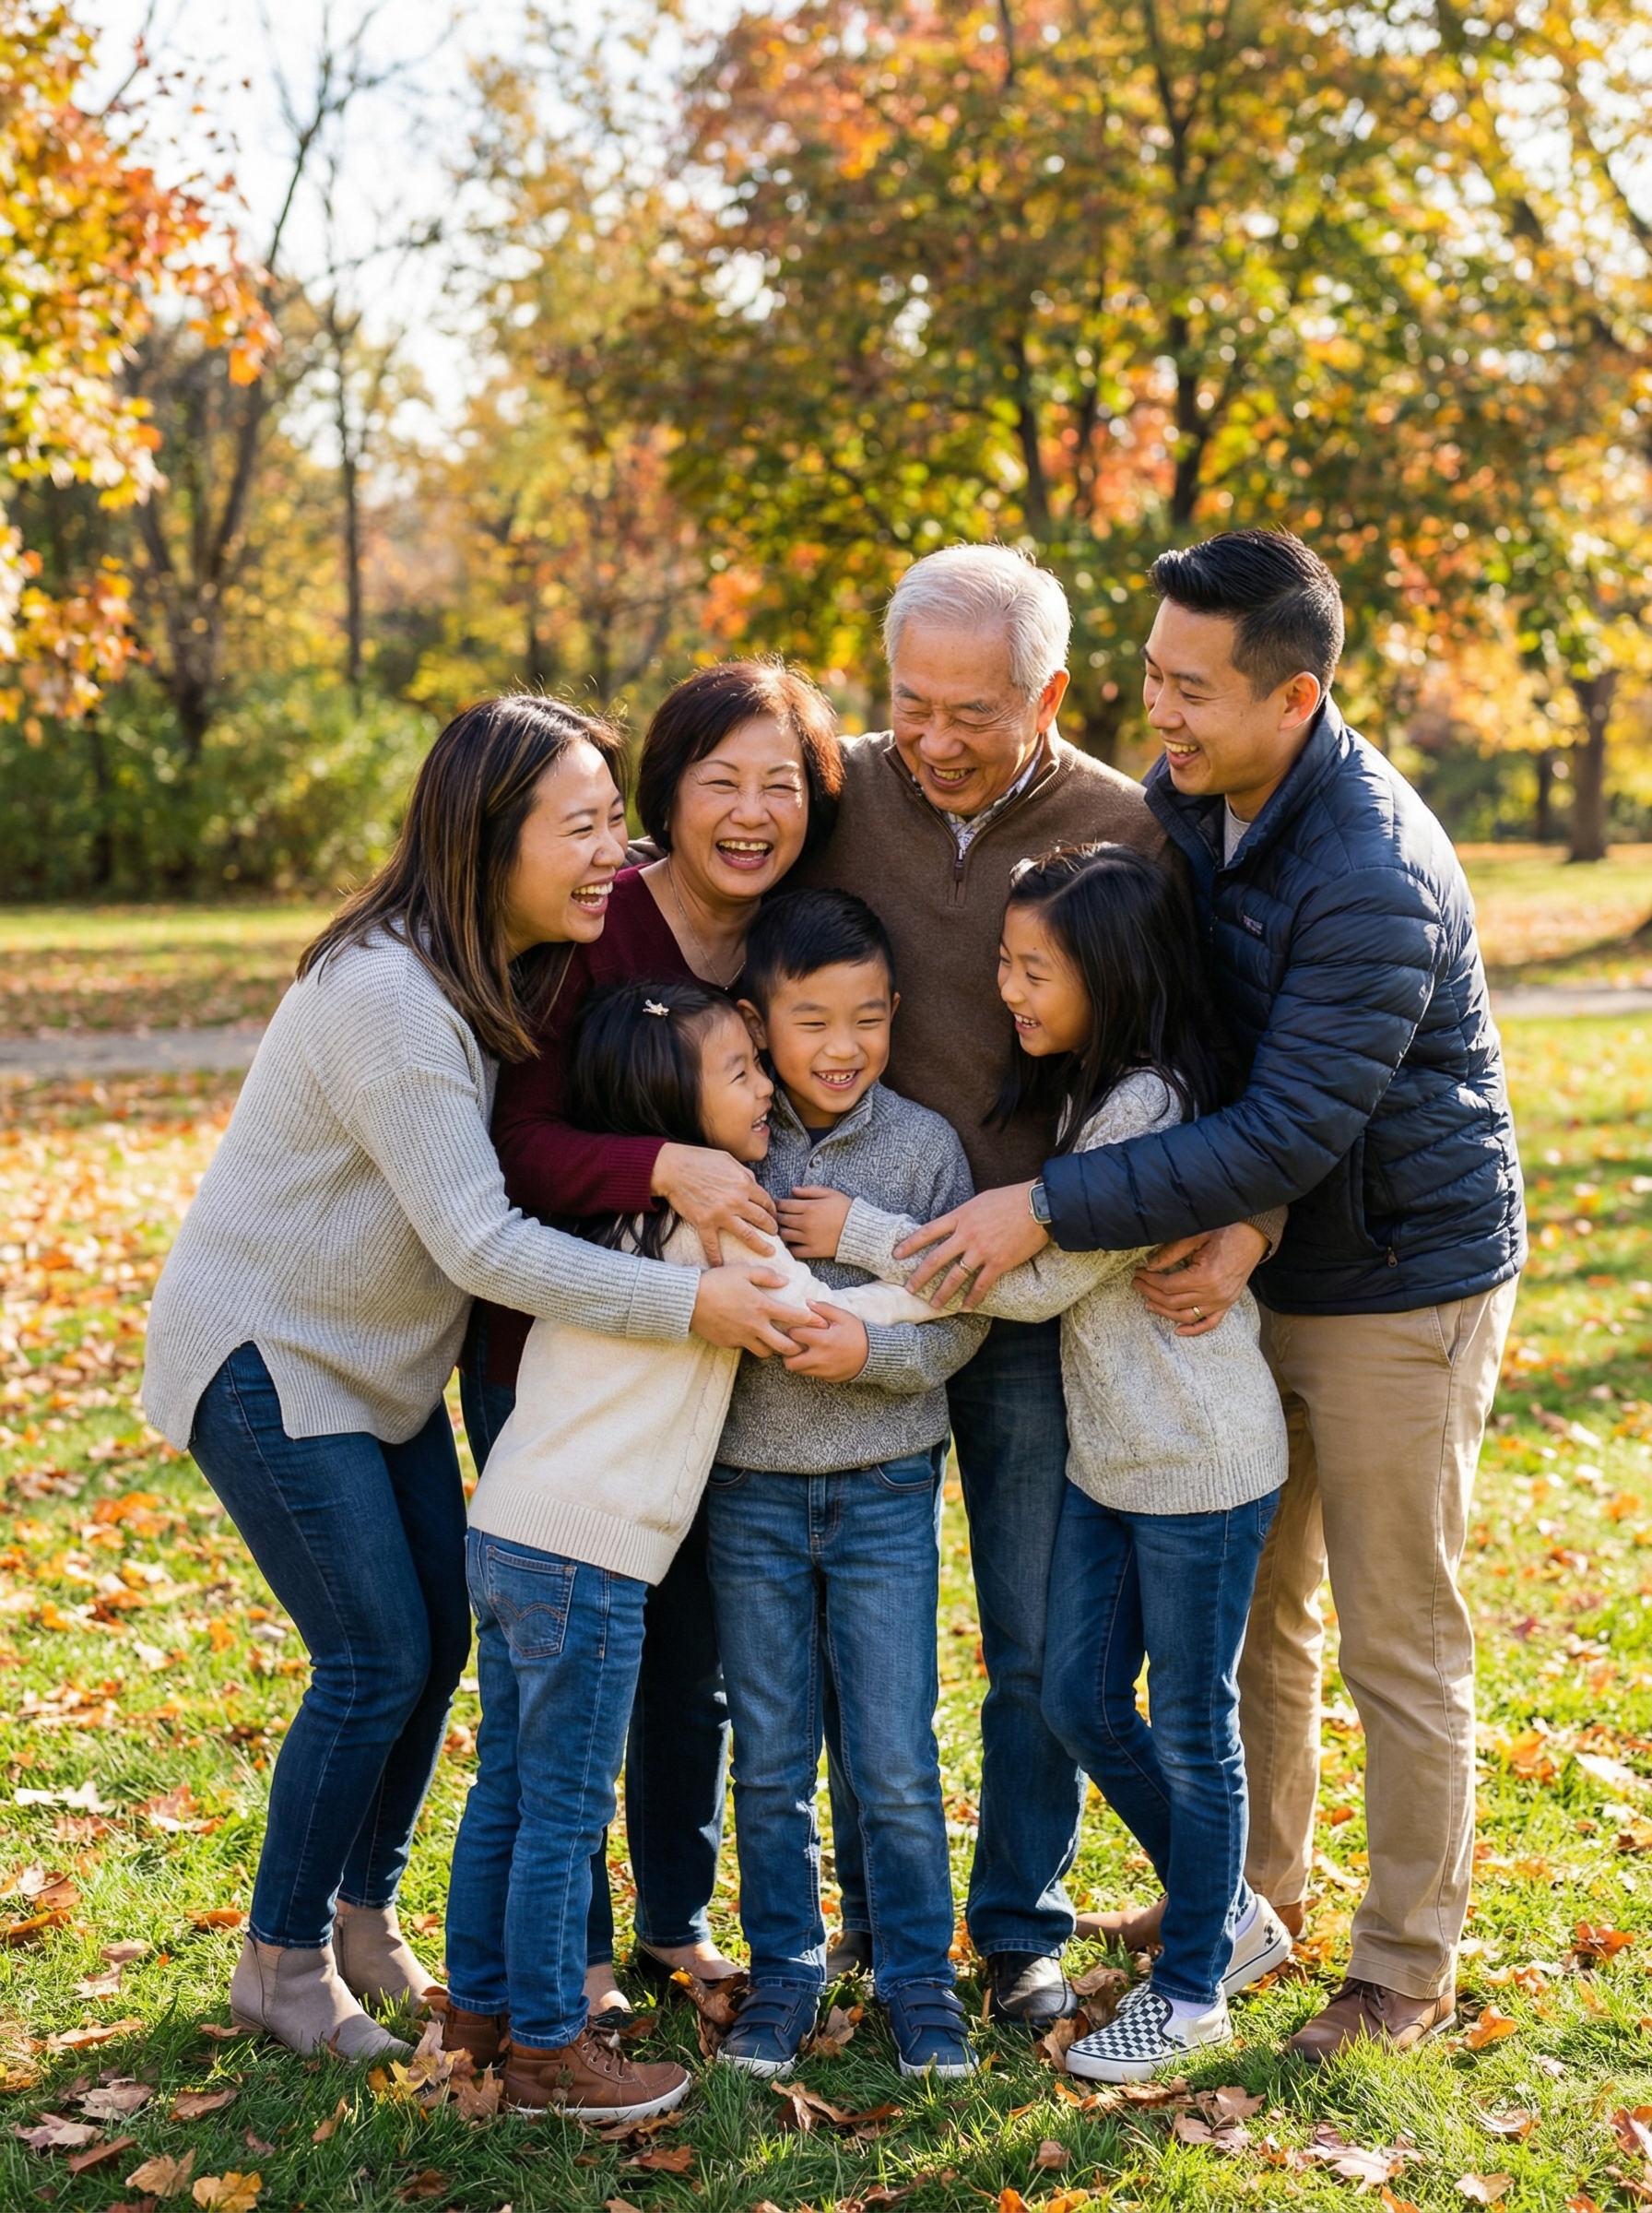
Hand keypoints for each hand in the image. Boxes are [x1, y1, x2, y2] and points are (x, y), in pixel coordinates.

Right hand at [653, 1142, 777, 1267]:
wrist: (673, 1168)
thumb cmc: (699, 1159)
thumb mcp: (728, 1159)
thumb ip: (744, 1173)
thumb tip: (754, 1183)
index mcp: (744, 1183)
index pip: (766, 1200)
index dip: (772, 1210)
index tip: (773, 1216)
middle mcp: (736, 1200)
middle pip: (762, 1219)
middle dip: (772, 1228)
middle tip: (777, 1235)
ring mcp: (721, 1214)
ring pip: (747, 1234)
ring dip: (760, 1245)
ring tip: (769, 1252)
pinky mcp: (704, 1223)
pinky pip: (712, 1245)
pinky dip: (716, 1257)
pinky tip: (721, 1265)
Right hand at [690, 1263, 805, 1356]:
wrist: (690, 1300)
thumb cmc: (717, 1281)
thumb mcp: (743, 1271)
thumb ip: (766, 1275)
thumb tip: (785, 1280)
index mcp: (762, 1306)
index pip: (793, 1317)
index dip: (811, 1322)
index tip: (822, 1324)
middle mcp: (755, 1326)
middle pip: (784, 1347)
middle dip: (797, 1348)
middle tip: (802, 1346)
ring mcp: (741, 1337)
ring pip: (765, 1352)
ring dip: (772, 1348)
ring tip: (775, 1342)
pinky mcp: (729, 1343)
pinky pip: (745, 1348)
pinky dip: (751, 1344)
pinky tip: (749, 1336)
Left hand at [776, 1184, 851, 1260]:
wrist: (862, 1231)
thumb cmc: (847, 1209)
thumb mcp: (831, 1193)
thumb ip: (810, 1190)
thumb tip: (793, 1190)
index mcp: (810, 1207)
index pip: (783, 1205)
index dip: (776, 1203)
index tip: (775, 1204)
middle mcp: (806, 1223)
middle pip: (781, 1219)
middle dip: (776, 1216)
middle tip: (775, 1215)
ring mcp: (808, 1238)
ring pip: (784, 1235)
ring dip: (780, 1231)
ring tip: (781, 1228)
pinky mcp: (813, 1251)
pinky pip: (794, 1251)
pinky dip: (789, 1246)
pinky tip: (790, 1242)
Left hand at [781, 1302, 869, 1380]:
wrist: (875, 1355)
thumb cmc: (858, 1333)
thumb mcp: (844, 1317)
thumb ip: (825, 1308)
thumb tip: (807, 1302)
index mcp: (823, 1340)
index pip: (794, 1335)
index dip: (791, 1329)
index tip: (794, 1327)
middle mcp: (820, 1358)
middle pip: (790, 1361)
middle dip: (787, 1352)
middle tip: (792, 1343)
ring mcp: (823, 1371)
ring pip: (798, 1370)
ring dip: (796, 1360)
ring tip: (802, 1350)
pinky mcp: (827, 1378)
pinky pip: (810, 1374)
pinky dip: (808, 1367)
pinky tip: (814, 1357)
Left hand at [894, 1182, 1047, 1308]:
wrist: (1037, 1205)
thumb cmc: (1011, 1199)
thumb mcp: (980, 1201)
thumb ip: (964, 1215)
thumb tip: (953, 1224)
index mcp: (960, 1216)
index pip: (927, 1232)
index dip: (910, 1244)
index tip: (896, 1255)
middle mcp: (966, 1234)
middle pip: (936, 1258)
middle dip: (920, 1276)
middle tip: (909, 1288)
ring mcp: (982, 1250)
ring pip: (955, 1276)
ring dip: (942, 1293)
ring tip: (933, 1305)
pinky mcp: (998, 1262)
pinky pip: (981, 1285)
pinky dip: (973, 1299)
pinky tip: (966, 1308)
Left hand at [1133, 1222, 1267, 1336]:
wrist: (1254, 1236)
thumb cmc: (1227, 1232)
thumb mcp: (1197, 1236)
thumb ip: (1172, 1253)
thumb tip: (1150, 1266)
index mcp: (1205, 1276)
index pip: (1168, 1285)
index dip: (1150, 1280)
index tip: (1139, 1273)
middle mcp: (1213, 1293)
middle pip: (1173, 1302)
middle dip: (1151, 1294)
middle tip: (1138, 1284)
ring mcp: (1222, 1301)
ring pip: (1186, 1316)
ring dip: (1165, 1312)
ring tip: (1149, 1303)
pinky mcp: (1228, 1303)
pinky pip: (1210, 1323)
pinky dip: (1194, 1330)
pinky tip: (1178, 1331)